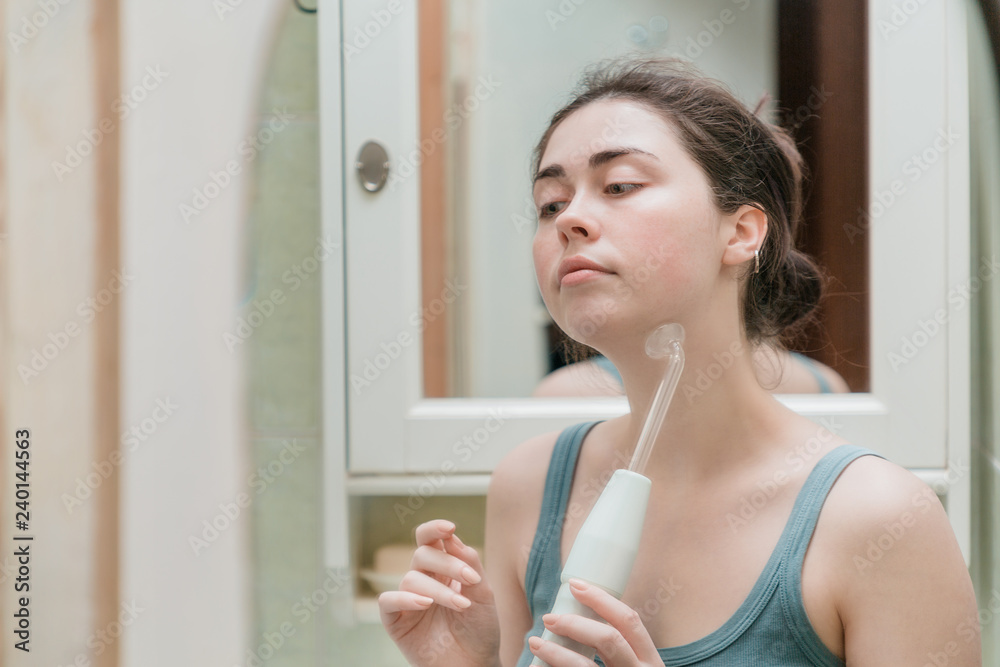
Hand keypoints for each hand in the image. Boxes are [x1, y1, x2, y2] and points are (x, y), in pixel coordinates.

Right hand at [378, 520, 499, 666]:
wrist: (476, 665)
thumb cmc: (480, 630)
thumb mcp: (483, 593)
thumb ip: (469, 563)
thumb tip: (451, 537)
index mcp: (443, 569)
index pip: (431, 540)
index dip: (434, 528)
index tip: (449, 527)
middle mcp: (423, 580)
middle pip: (422, 554)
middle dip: (448, 563)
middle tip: (470, 580)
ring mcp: (408, 601)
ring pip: (411, 577)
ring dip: (438, 589)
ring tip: (461, 605)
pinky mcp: (396, 623)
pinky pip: (388, 602)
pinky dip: (404, 599)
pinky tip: (425, 604)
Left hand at [528, 579, 661, 666]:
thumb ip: (615, 651)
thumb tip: (578, 617)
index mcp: (650, 662)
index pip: (629, 621)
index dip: (601, 599)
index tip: (575, 584)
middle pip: (608, 639)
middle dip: (574, 624)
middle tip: (548, 618)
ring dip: (556, 653)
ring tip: (535, 643)